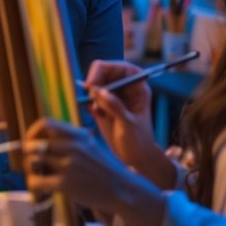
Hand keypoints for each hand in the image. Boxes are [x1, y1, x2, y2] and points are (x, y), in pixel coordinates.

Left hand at [24, 118, 129, 213]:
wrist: (124, 189)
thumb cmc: (104, 169)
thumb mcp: (90, 146)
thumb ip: (71, 141)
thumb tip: (45, 140)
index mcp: (77, 135)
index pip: (45, 123)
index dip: (32, 132)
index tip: (30, 141)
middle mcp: (72, 147)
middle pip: (33, 144)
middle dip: (27, 155)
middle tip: (31, 164)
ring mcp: (68, 165)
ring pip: (31, 162)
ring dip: (29, 170)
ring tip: (36, 176)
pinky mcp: (65, 183)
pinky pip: (35, 181)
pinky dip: (32, 184)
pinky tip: (39, 188)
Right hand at [85, 60, 175, 185]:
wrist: (135, 158)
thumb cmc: (139, 141)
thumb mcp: (129, 124)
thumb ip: (114, 106)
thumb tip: (97, 91)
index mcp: (136, 86)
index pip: (117, 67)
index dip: (103, 70)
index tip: (91, 84)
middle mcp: (124, 87)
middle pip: (102, 72)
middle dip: (93, 83)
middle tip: (89, 97)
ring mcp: (112, 96)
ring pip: (93, 84)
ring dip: (89, 95)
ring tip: (97, 111)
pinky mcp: (101, 106)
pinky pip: (89, 98)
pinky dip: (87, 104)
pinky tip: (95, 115)